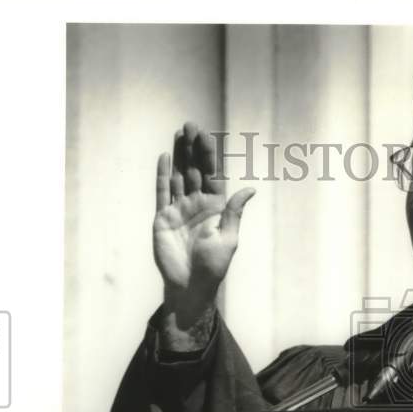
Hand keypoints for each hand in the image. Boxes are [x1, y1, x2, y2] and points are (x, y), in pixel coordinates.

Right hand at [153, 121, 255, 320]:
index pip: (213, 175)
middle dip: (193, 149)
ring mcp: (179, 210)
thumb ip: (234, 212)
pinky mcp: (162, 218)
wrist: (190, 285)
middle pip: (195, 170)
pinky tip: (165, 158)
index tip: (207, 135)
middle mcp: (197, 205)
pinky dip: (163, 175)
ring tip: (178, 134)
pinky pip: (162, 192)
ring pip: (179, 176)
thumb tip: (250, 189)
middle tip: (190, 125)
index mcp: (216, 207)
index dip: (210, 155)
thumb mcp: (228, 238)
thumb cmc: (213, 266)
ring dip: (179, 156)